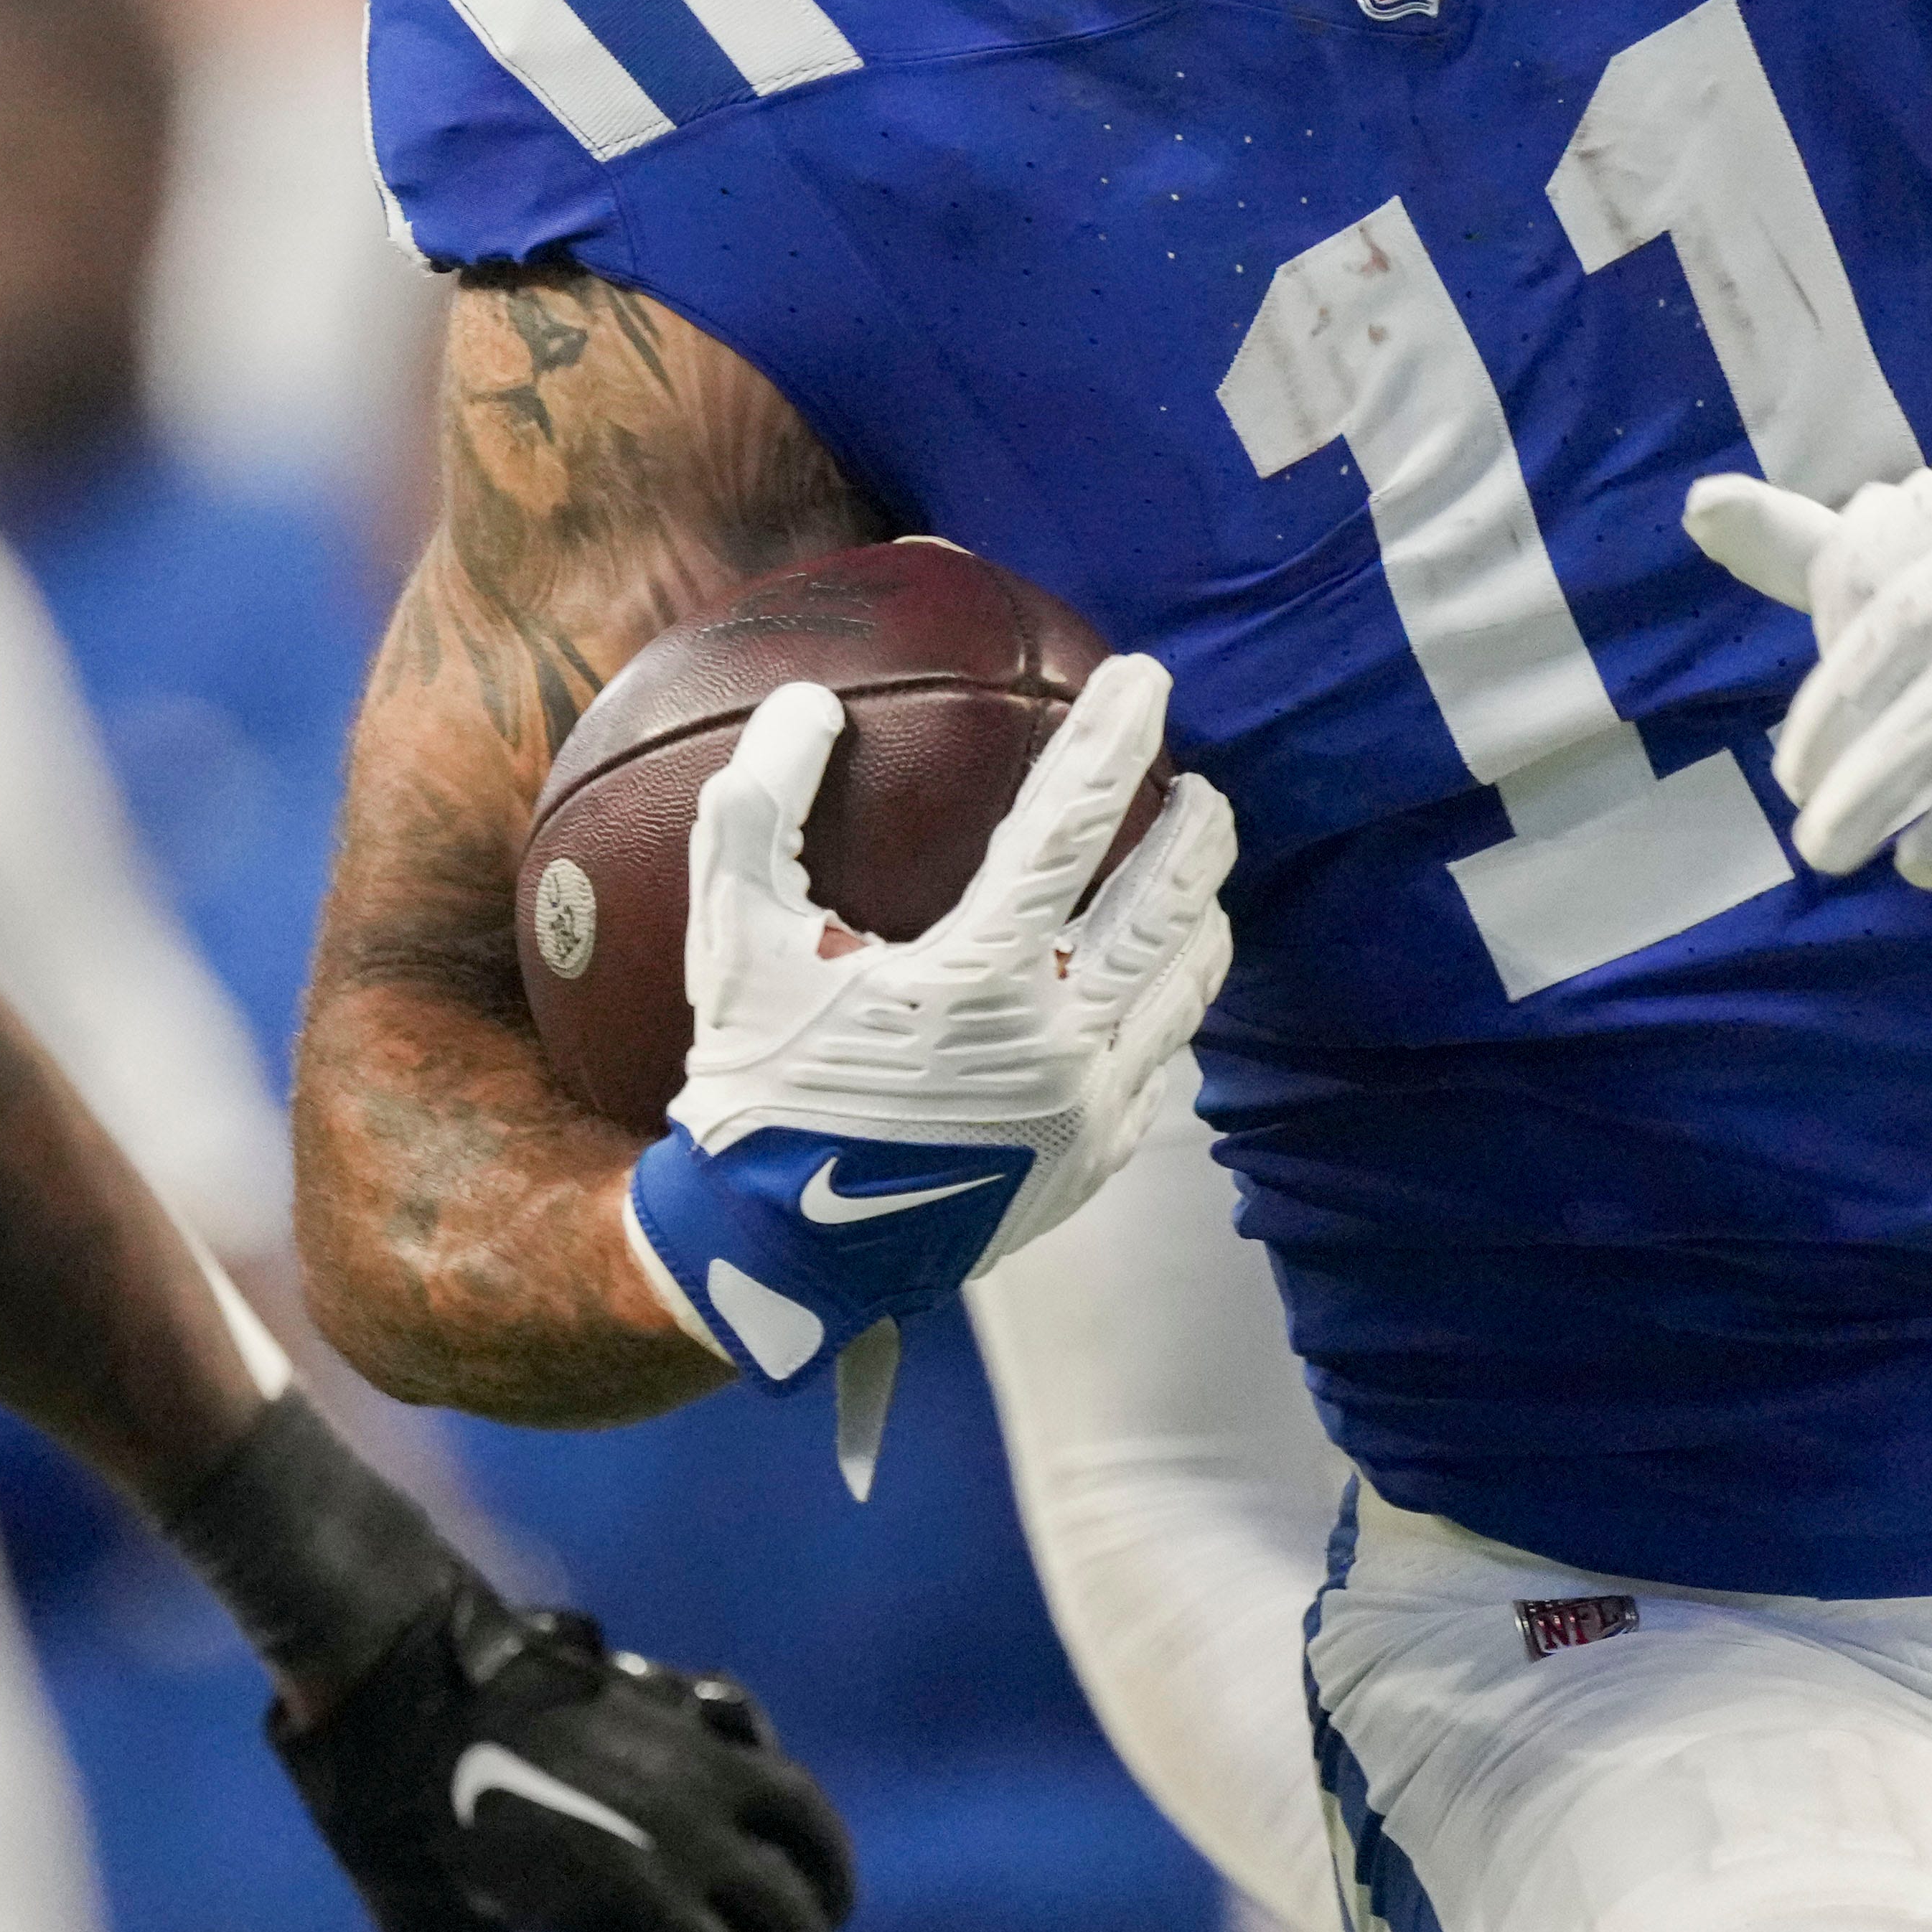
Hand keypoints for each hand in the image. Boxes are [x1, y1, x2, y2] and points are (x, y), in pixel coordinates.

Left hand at [163, 1389, 875, 1931]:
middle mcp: (681, 1824)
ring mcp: (680, 1750)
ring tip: (834, 1924)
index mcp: (635, 1897)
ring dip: (827, 1879)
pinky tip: (762, 1793)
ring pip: (797, 1816)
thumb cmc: (392, 1806)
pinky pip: (750, 1733)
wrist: (386, 1650)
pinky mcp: (659, 1699)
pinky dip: (775, 1776)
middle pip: (795, 1929)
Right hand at [626, 655, 1233, 1388]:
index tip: (1145, 677)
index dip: (1115, 738)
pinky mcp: (1095, 1161)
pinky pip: (1164, 1065)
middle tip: (1198, 780)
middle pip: (1168, 904)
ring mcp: (1088, 1110)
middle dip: (1199, 826)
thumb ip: (757, 808)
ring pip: (1187, 985)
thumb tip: (806, 701)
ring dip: (1200, 913)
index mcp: (977, 978)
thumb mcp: (730, 939)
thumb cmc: (753, 1084)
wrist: (777, 1254)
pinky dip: (1172, 1007)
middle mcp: (1056, 1043)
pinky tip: (1156, 983)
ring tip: (1194, 874)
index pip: (1073, 824)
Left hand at [1686, 450, 1931, 892]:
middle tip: (1798, 807)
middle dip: (1838, 725)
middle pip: (1909, 624)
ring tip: (1832, 849)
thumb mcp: (1903, 588)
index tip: (1811, 734)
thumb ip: (1810, 553)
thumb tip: (1702, 504)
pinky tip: (1926, 861)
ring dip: (1884, 781)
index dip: (1828, 652)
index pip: (1867, 562)